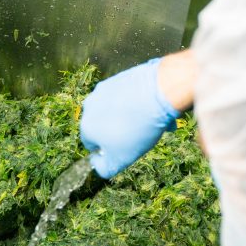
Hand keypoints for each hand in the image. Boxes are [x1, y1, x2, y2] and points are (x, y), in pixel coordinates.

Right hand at [81, 57, 180, 177]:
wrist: (158, 92)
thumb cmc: (138, 128)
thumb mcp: (122, 159)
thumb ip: (105, 168)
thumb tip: (97, 165)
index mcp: (86, 126)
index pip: (91, 144)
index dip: (108, 150)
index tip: (126, 149)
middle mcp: (90, 106)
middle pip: (103, 125)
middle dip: (120, 132)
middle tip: (141, 136)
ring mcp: (104, 89)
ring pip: (115, 109)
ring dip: (128, 117)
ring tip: (150, 122)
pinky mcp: (119, 77)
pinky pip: (125, 95)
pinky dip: (135, 102)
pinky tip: (152, 107)